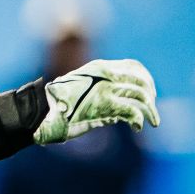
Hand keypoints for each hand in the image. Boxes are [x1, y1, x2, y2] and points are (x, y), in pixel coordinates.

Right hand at [34, 59, 159, 144]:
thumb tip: (120, 111)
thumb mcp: (82, 88)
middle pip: (141, 81)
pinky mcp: (104, 106)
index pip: (134, 66)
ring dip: (150, 112)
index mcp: (100, 67)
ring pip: (141, 97)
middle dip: (151, 97)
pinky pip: (132, 112)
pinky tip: (137, 127)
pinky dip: (139, 121)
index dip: (147, 79)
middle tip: (153, 110)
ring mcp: (105, 90)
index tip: (150, 93)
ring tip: (152, 122)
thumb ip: (102, 93)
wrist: (41, 110)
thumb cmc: (59, 103)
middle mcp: (105, 75)